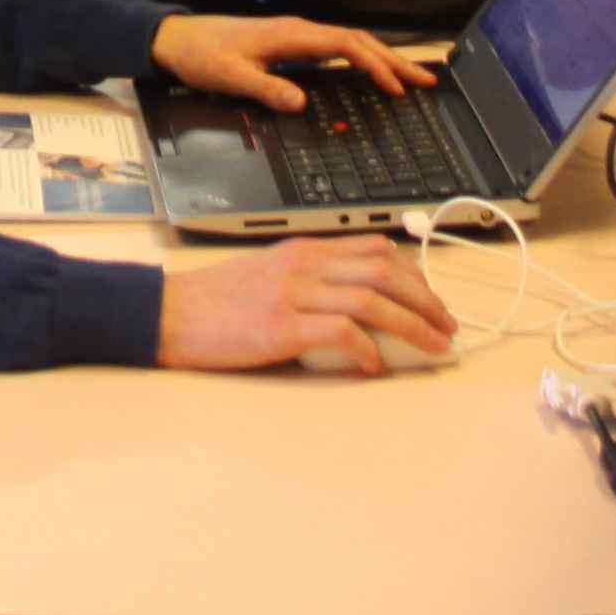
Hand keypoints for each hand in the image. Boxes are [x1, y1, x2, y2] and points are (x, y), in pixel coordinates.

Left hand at [151, 14, 423, 110]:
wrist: (175, 39)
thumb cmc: (201, 55)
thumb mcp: (230, 77)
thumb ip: (266, 88)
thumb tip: (301, 102)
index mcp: (290, 35)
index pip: (345, 44)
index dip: (374, 65)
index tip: (396, 86)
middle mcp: (298, 31)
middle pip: (357, 41)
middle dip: (393, 60)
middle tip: (425, 80)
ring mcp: (295, 36)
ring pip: (349, 43)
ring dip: (381, 58)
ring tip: (409, 76)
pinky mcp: (289, 44)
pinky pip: (335, 48)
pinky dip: (360, 58)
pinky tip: (370, 71)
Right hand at [160, 236, 455, 373]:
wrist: (169, 313)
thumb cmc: (215, 302)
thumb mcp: (268, 275)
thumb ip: (309, 281)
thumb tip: (356, 307)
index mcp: (302, 250)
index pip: (373, 248)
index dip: (413, 273)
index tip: (431, 298)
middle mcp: (303, 264)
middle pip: (383, 269)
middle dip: (425, 298)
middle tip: (446, 325)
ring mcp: (293, 293)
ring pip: (372, 298)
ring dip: (412, 324)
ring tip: (433, 345)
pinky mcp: (282, 326)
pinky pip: (341, 331)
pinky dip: (367, 349)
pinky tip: (375, 366)